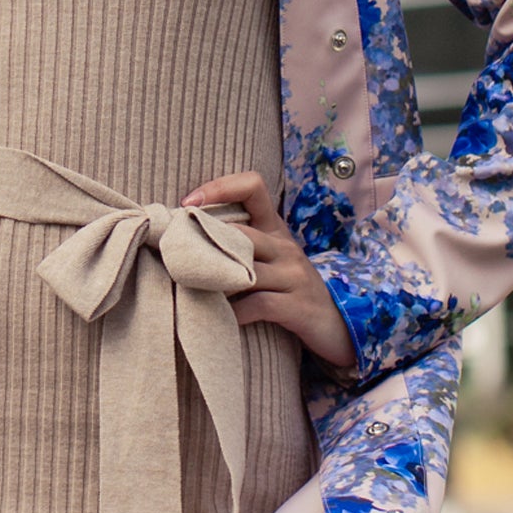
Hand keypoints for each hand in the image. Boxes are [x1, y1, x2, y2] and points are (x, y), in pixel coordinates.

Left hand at [182, 170, 355, 373]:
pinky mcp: (296, 306)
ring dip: (212, 280)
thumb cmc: (291, 291)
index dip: (219, 187)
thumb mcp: (270, 261)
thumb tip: (185, 240)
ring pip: (245, 269)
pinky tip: (219, 320)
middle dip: (203, 243)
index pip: (252, 186)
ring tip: (187, 287)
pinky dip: (233, 313)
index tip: (188, 204)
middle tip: (172, 255)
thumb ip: (238, 247)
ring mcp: (293, 276)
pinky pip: (257, 304)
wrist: (339, 325)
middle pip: (240, 233)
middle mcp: (285, 246)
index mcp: (275, 228)